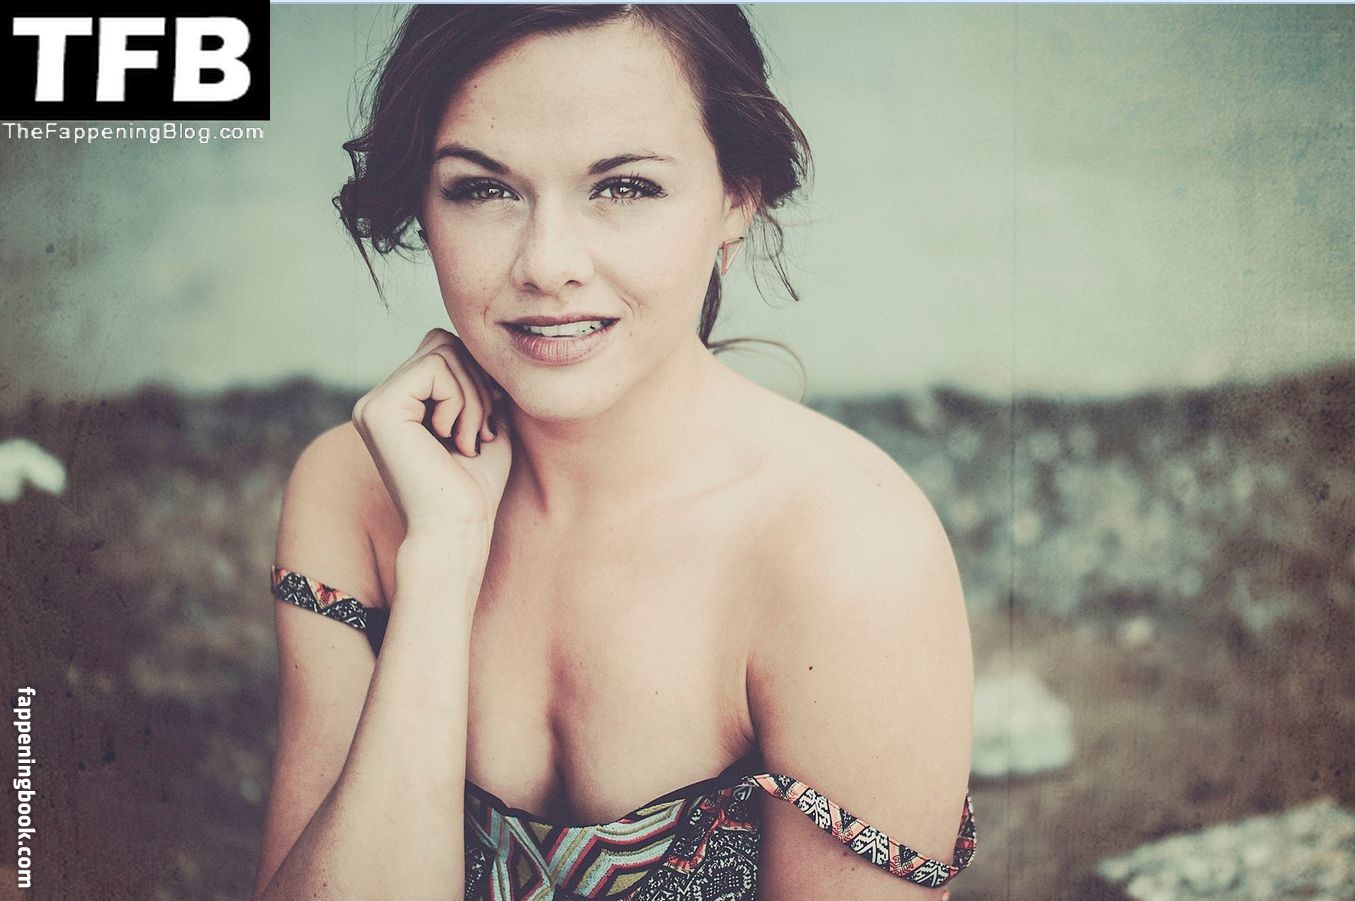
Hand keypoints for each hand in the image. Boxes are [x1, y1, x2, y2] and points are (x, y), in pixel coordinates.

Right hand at [351, 328, 510, 546]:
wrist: (458, 531)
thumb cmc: (475, 489)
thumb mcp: (482, 422)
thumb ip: (474, 380)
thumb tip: (480, 341)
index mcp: (398, 406)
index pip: (442, 351)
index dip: (476, 375)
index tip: (489, 419)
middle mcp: (378, 402)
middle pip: (442, 344)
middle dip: (477, 382)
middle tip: (481, 431)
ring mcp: (373, 404)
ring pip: (442, 352)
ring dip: (473, 396)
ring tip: (469, 439)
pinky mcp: (379, 409)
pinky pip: (435, 369)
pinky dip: (460, 401)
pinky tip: (454, 439)